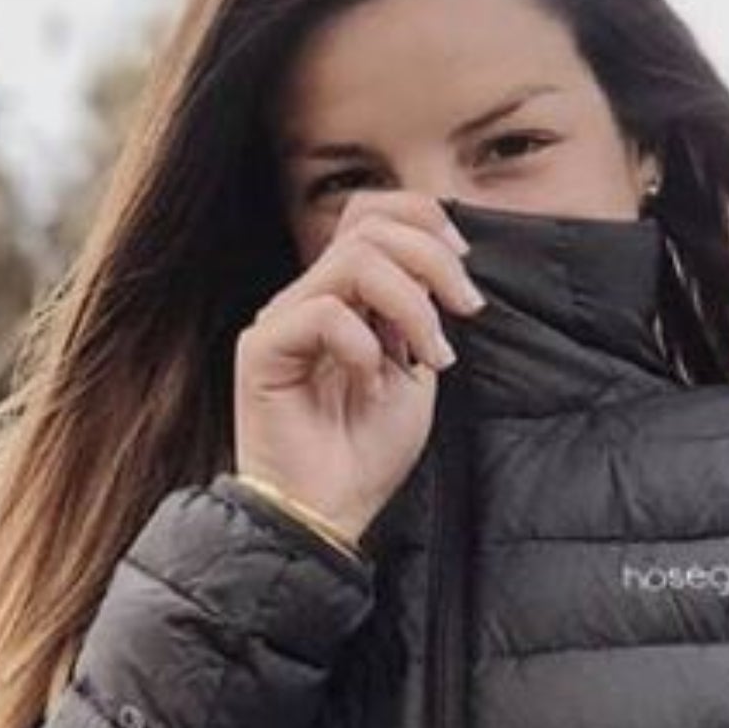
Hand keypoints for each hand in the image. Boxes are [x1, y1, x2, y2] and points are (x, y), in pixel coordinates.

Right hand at [232, 190, 486, 542]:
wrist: (328, 514)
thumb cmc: (367, 453)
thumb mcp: (416, 372)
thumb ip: (422, 315)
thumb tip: (448, 265)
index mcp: (342, 296)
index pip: (370, 213)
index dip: (423, 219)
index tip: (465, 267)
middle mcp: (308, 298)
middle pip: (368, 225)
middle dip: (432, 259)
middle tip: (467, 309)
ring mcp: (281, 320)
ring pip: (352, 260)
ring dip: (410, 304)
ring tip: (431, 357)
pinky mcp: (261, 349)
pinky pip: (322, 313)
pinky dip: (363, 346)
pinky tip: (371, 386)